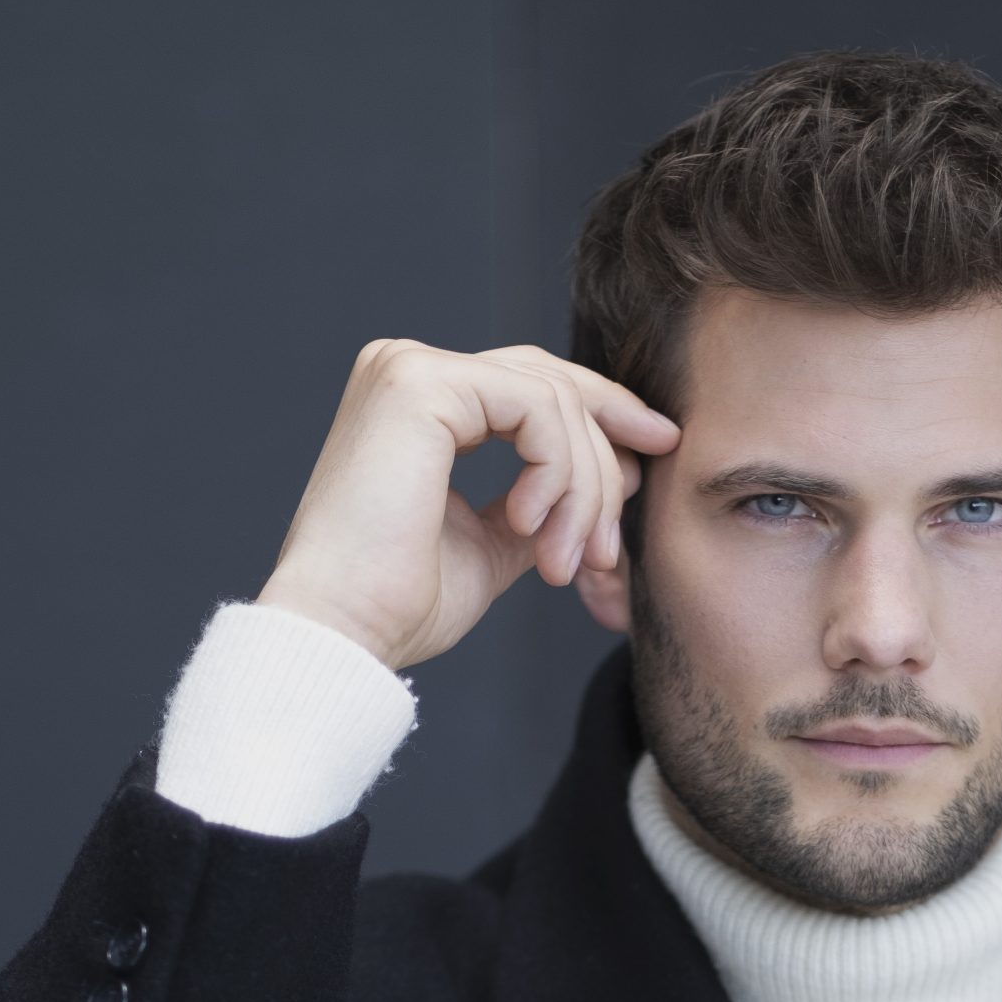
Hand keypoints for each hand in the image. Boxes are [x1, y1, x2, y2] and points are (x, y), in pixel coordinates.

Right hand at [255, 340, 680, 670]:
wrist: (345, 633)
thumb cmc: (400, 604)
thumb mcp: (493, 546)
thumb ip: (541, 503)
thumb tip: (611, 478)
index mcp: (420, 403)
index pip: (532, 387)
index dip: (604, 415)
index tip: (657, 453)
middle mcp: (408, 370)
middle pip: (550, 382)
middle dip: (607, 452)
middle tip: (609, 543)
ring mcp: (410, 369)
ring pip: (553, 401)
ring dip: (581, 490)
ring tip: (564, 563)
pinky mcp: (420, 384)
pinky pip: (537, 409)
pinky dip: (556, 473)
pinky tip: (532, 529)